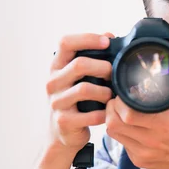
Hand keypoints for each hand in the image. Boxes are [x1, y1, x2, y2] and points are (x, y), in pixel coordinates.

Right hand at [45, 32, 113, 152]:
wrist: (62, 133)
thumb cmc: (76, 100)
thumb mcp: (79, 77)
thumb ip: (92, 57)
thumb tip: (109, 35)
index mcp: (57, 66)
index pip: (65, 42)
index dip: (87, 38)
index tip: (107, 42)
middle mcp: (53, 82)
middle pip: (79, 65)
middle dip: (103, 67)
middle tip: (115, 74)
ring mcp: (56, 102)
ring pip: (85, 89)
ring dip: (105, 92)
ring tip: (111, 96)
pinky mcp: (64, 121)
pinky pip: (91, 114)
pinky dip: (104, 113)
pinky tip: (108, 112)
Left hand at [105, 64, 168, 168]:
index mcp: (164, 124)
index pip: (128, 113)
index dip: (120, 101)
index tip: (125, 93)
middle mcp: (151, 140)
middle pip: (114, 122)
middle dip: (112, 108)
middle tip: (119, 100)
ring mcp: (143, 152)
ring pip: (113, 133)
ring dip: (113, 119)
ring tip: (120, 111)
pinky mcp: (139, 160)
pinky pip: (121, 143)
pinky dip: (121, 132)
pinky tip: (130, 126)